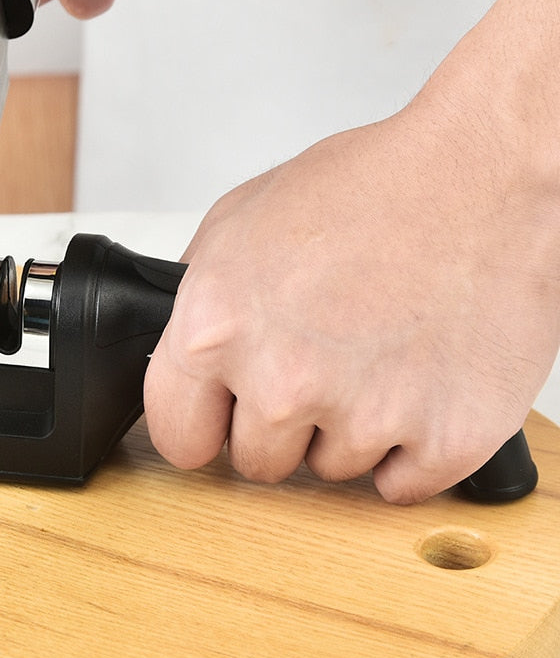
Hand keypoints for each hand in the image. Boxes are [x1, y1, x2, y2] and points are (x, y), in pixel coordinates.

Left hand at [144, 0, 559, 503]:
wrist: (479, 174)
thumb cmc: (368, 186)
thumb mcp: (240, 220)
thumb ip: (199, 298)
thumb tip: (190, 353)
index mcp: (216, 328)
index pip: (178, 437)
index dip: (202, 428)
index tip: (221, 423)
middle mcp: (282, 381)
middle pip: (258, 463)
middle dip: (280, 424)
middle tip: (318, 363)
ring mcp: (365, 417)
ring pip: (332, 471)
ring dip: (348, 426)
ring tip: (375, 351)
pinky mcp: (444, 440)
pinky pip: (399, 483)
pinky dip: (407, 443)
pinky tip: (413, 380)